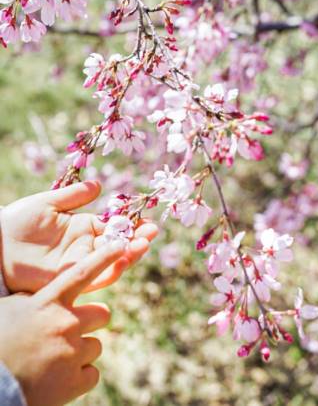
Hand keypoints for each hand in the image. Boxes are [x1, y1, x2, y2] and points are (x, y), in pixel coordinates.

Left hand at [0, 181, 157, 293]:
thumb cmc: (19, 220)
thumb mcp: (47, 203)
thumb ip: (73, 196)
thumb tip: (99, 186)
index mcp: (84, 227)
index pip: (114, 226)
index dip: (132, 224)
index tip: (148, 219)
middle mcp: (86, 246)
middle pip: (118, 244)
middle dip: (137, 239)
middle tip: (152, 232)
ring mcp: (80, 263)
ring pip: (112, 261)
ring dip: (130, 254)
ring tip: (143, 243)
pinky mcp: (70, 278)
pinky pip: (96, 275)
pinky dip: (112, 267)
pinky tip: (123, 257)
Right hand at [0, 239, 128, 405]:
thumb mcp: (11, 309)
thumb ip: (36, 298)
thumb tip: (49, 292)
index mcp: (48, 303)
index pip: (82, 273)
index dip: (104, 258)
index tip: (122, 246)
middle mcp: (65, 323)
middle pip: (103, 313)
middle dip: (93, 321)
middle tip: (74, 330)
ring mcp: (72, 352)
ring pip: (96, 346)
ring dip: (81, 352)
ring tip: (56, 359)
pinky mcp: (74, 382)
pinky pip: (92, 374)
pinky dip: (79, 377)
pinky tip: (58, 379)